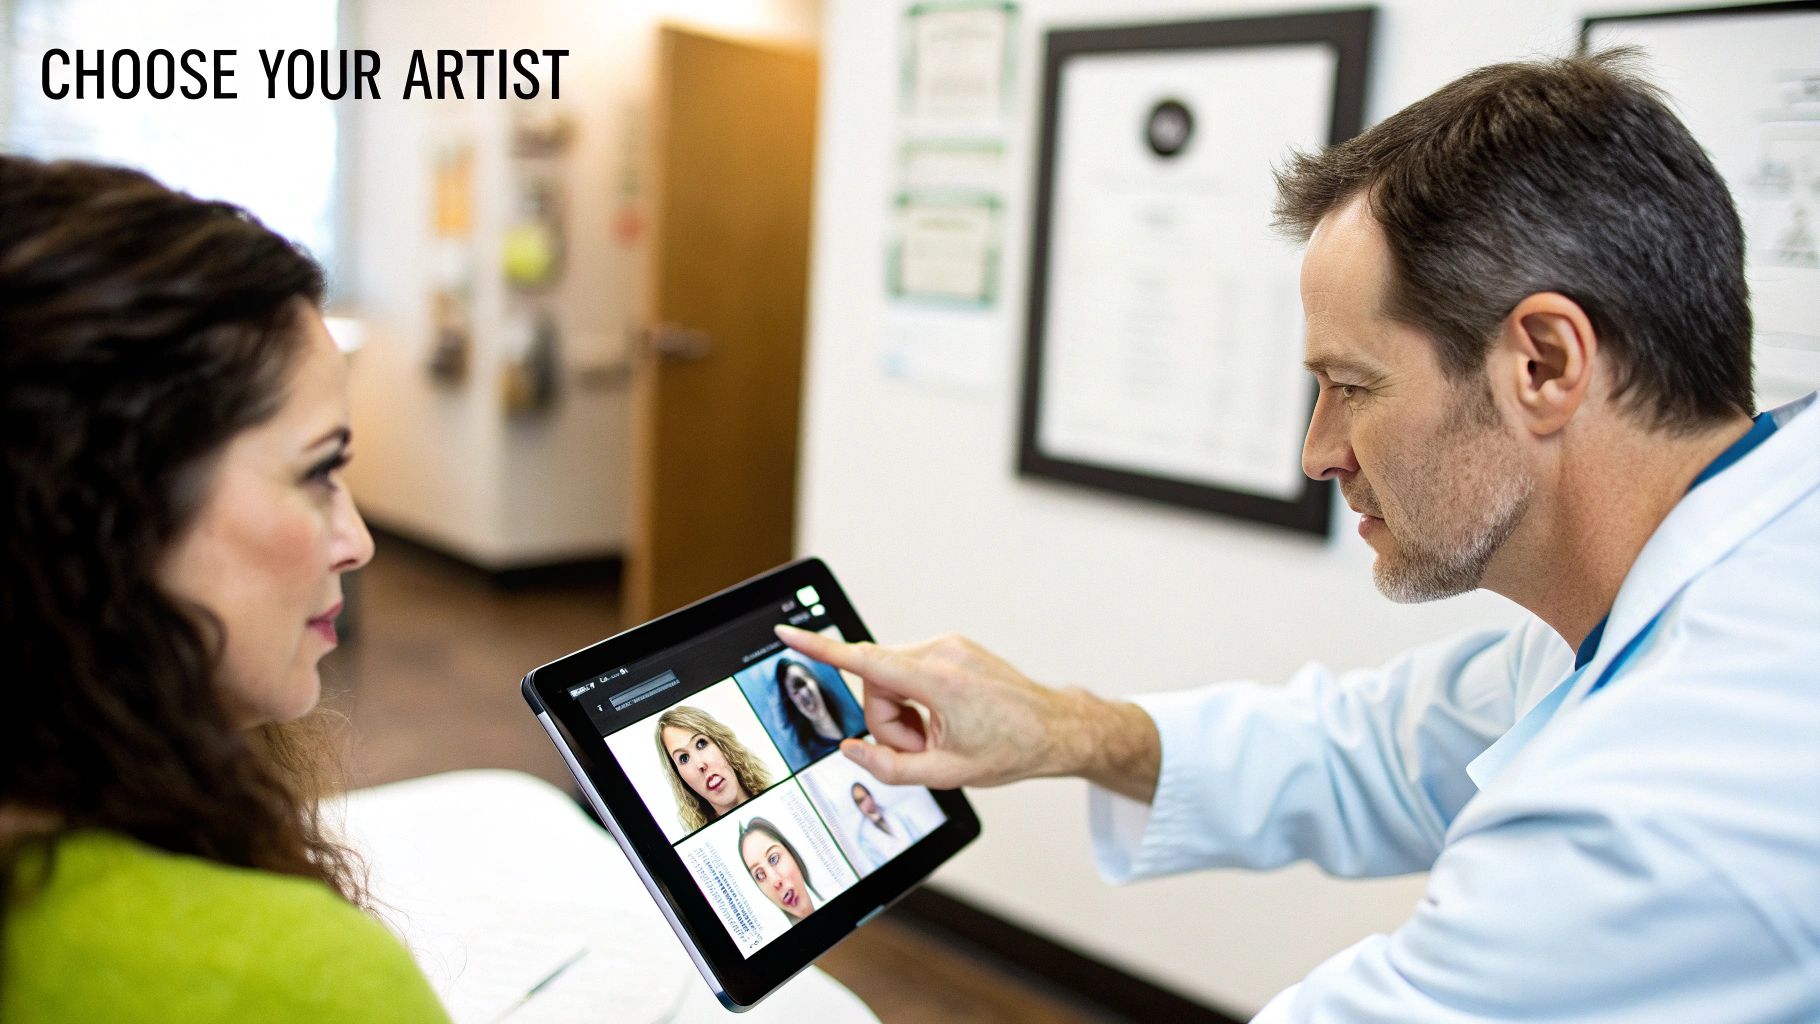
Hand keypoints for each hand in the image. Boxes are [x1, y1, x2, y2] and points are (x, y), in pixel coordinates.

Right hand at [773, 626, 1159, 800]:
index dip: (819, 650)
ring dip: (904, 713)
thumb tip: (852, 750)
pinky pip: (910, 672)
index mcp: (937, 679)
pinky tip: (946, 719)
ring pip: (891, 679)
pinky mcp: (952, 647)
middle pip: (875, 683)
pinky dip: (917, 700)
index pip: (863, 661)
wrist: (1056, 728)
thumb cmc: (1011, 749)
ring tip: (939, 735)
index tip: (787, 634)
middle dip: (887, 721)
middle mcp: (941, 651)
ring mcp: (949, 645)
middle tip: (922, 747)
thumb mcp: (945, 774)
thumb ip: (888, 766)